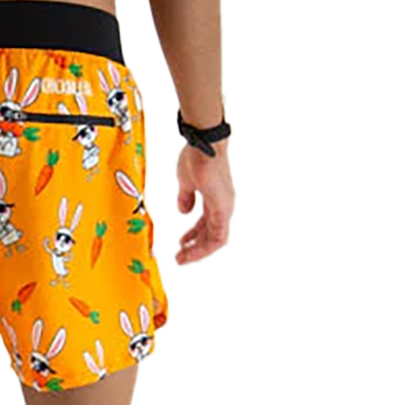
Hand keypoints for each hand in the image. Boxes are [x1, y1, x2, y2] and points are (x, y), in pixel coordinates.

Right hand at [175, 144, 235, 264]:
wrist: (203, 145)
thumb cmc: (196, 157)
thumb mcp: (185, 182)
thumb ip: (185, 198)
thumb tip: (183, 210)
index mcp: (216, 200)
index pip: (207, 226)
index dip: (194, 238)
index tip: (181, 245)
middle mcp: (223, 206)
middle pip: (212, 237)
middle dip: (195, 249)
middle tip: (180, 258)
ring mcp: (225, 208)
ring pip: (216, 240)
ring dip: (198, 251)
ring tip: (182, 259)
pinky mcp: (224, 210)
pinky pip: (218, 237)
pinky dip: (205, 247)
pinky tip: (190, 250)